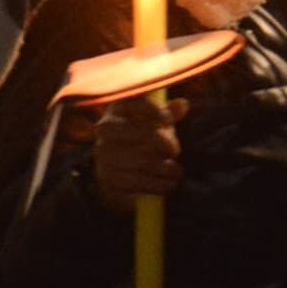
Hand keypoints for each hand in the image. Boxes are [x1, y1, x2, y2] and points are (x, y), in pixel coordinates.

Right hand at [89, 91, 180, 208]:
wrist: (121, 167)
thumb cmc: (144, 134)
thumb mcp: (156, 120)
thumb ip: (169, 112)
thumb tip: (183, 104)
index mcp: (119, 108)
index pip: (132, 102)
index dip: (151, 110)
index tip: (168, 120)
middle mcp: (105, 129)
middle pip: (132, 131)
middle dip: (158, 140)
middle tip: (175, 150)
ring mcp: (103, 154)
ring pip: (137, 159)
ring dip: (162, 167)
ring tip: (177, 171)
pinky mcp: (107, 177)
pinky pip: (134, 182)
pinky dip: (155, 185)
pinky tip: (169, 184)